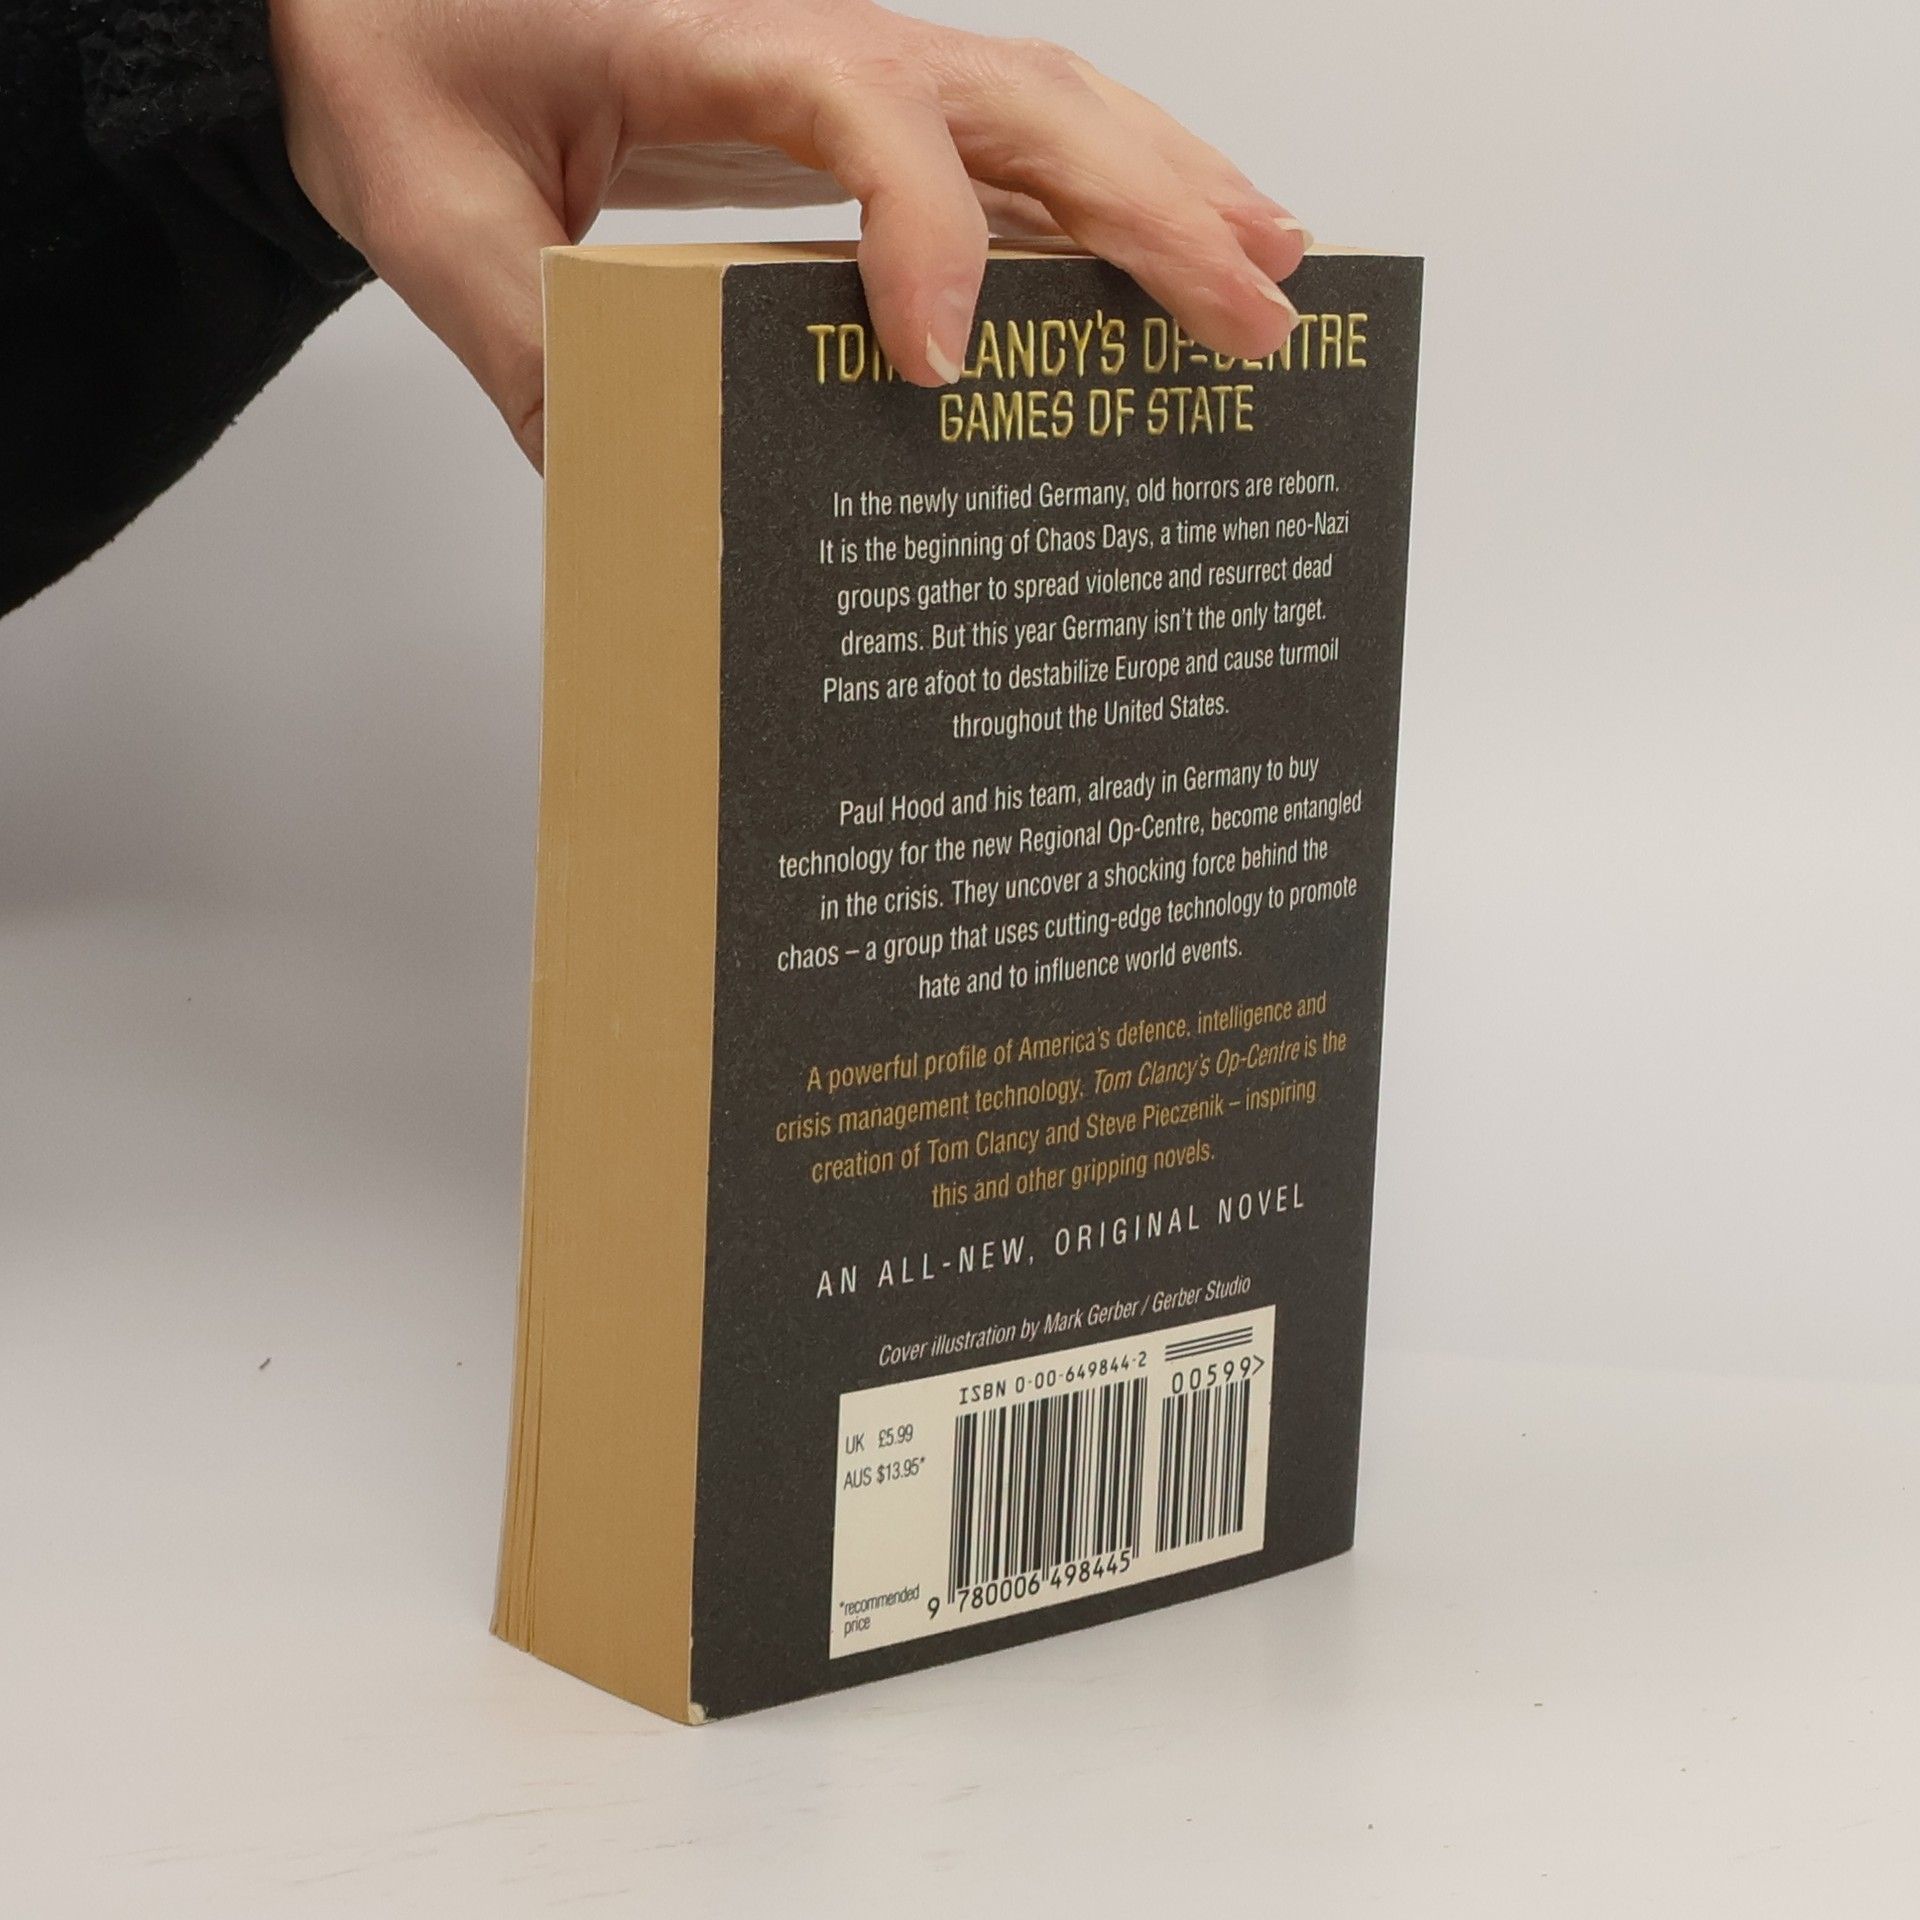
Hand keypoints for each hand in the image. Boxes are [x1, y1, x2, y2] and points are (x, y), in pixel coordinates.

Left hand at [269, 0, 1309, 465]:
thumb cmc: (401, 60)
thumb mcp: (435, 214)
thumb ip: (530, 343)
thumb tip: (637, 491)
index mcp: (709, 32)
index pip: (862, 111)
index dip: (923, 229)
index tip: (939, 369)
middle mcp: (813, 27)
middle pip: (1021, 101)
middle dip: (1151, 212)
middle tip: (1253, 320)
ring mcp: (850, 57)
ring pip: (1045, 102)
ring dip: (1168, 184)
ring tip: (1275, 269)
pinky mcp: (856, 99)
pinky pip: (1005, 136)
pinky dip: (1101, 191)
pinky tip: (1164, 241)